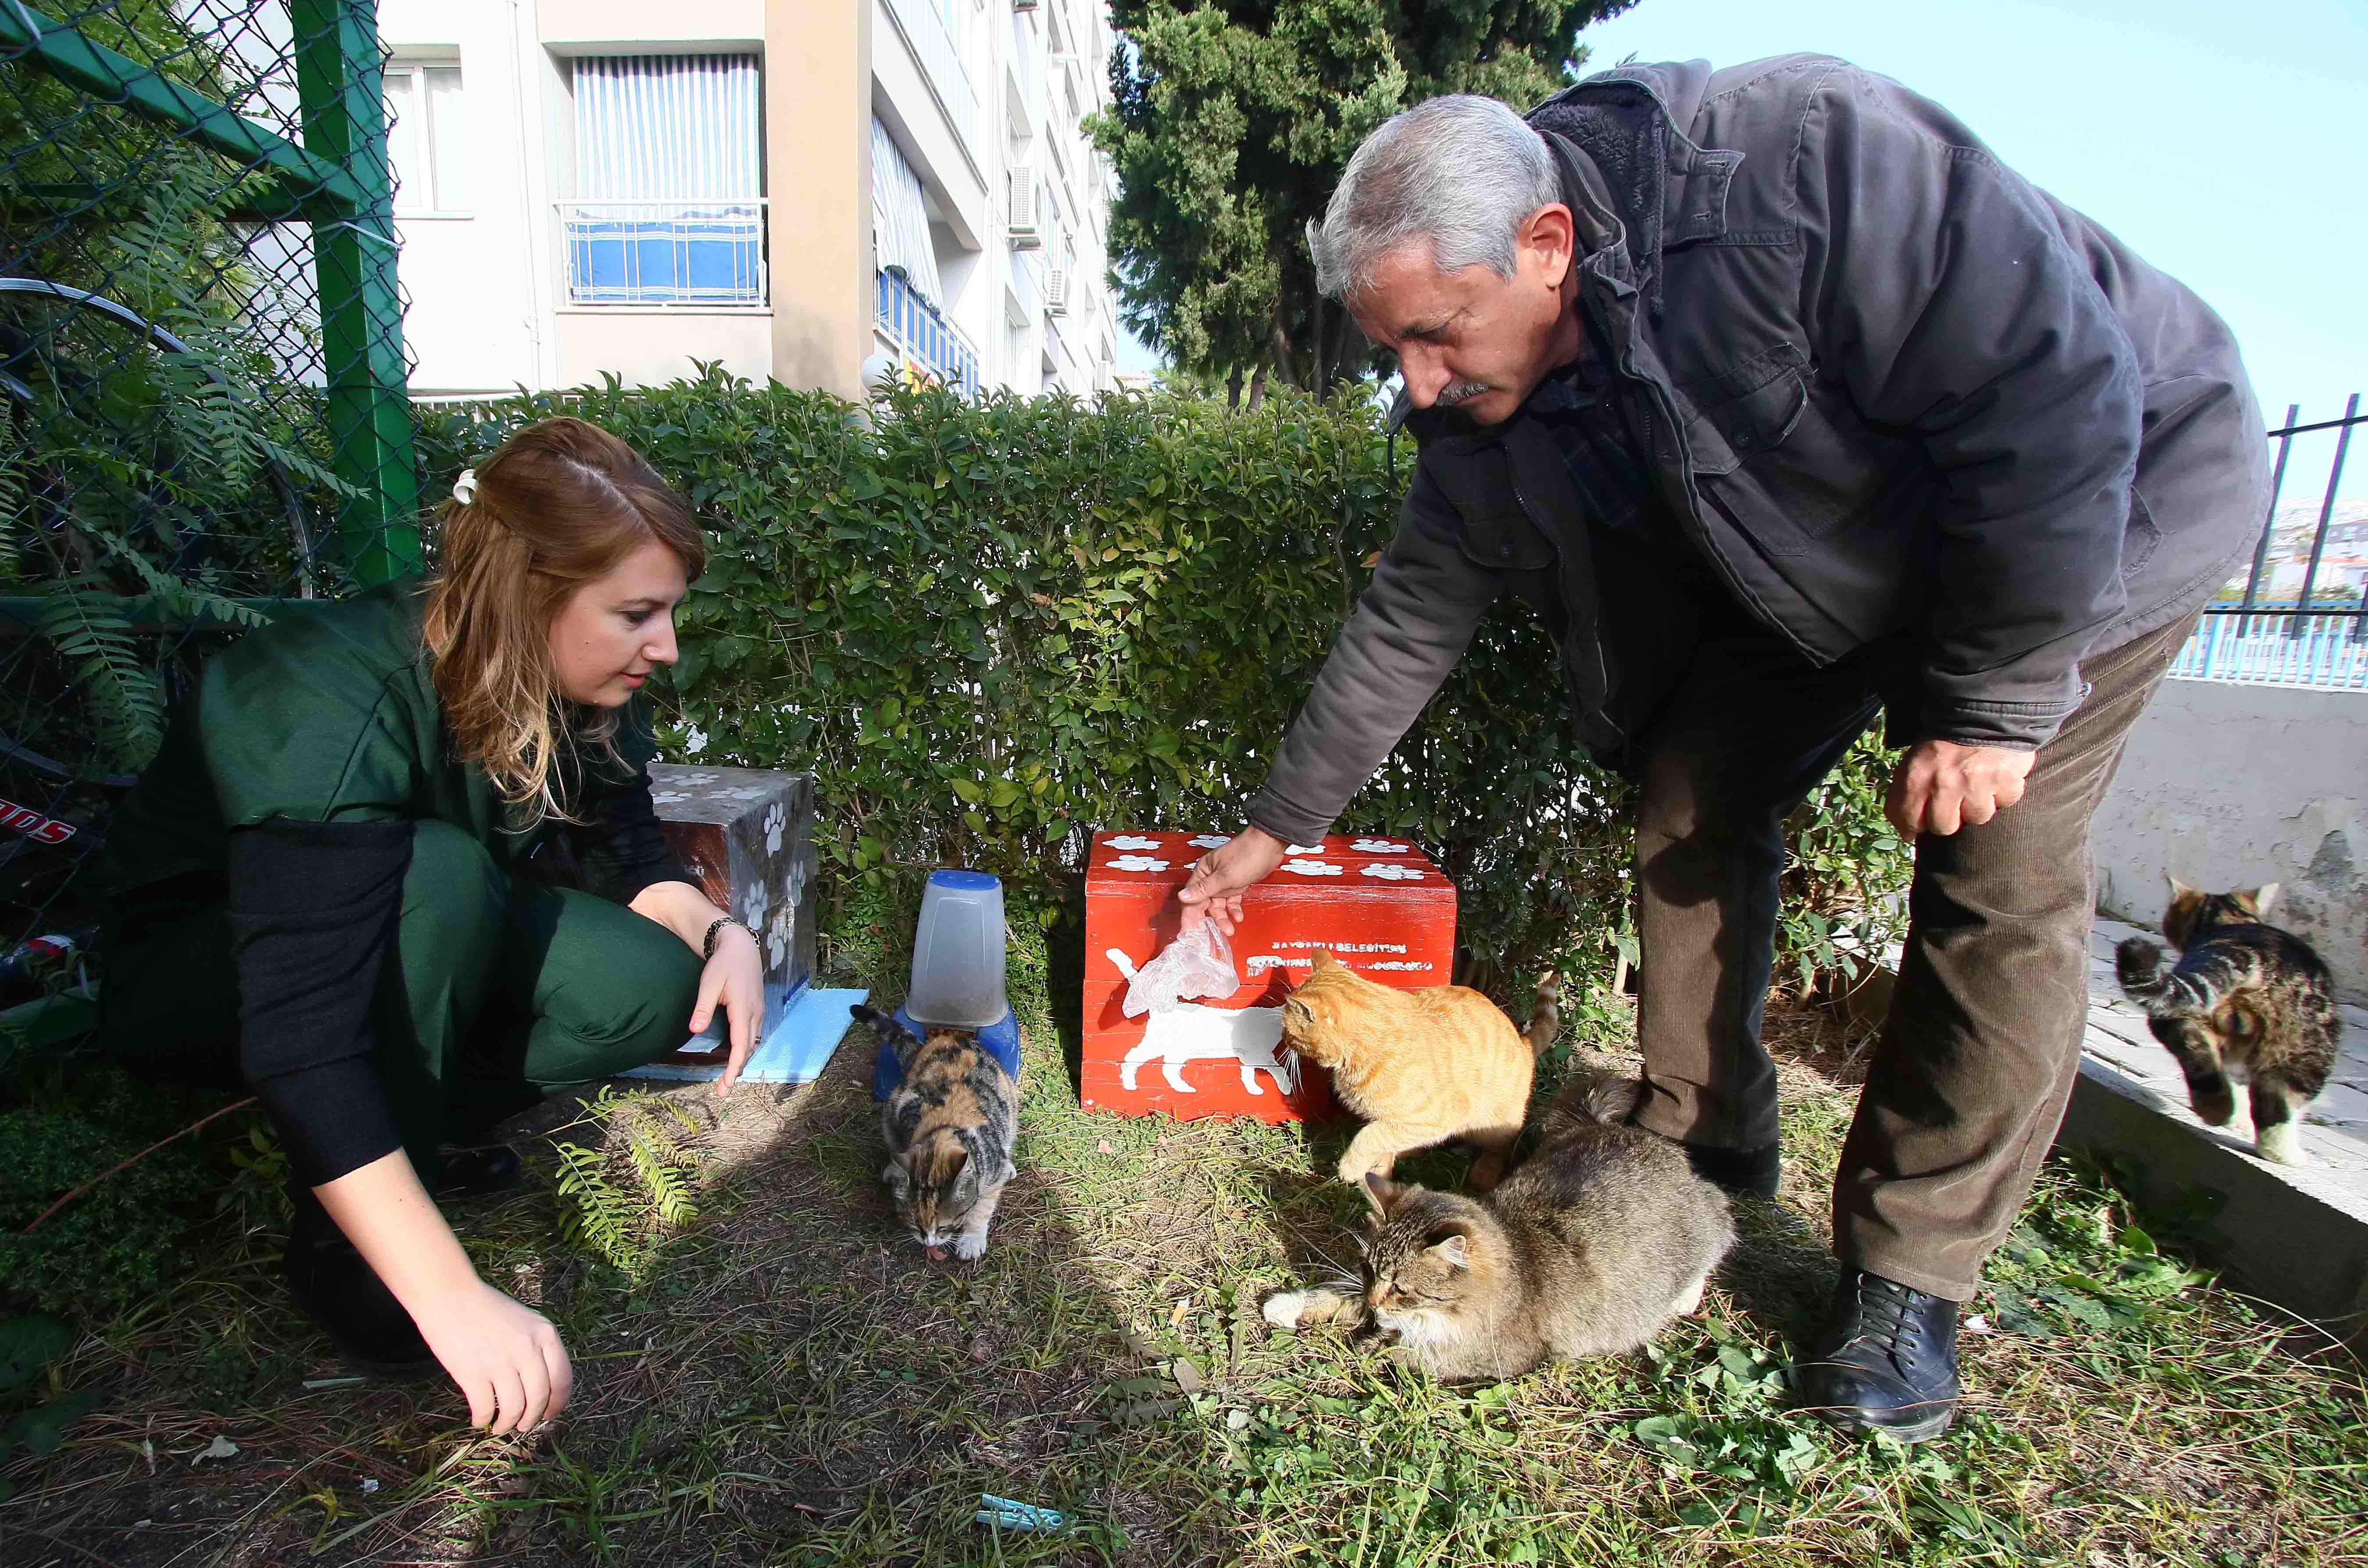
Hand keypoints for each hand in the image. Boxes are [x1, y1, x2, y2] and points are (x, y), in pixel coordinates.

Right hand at [412, 1278, 572, 1434]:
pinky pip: (484, 1408)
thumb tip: (542, 1384)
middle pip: (539, 1398)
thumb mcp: (525, 1321)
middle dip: (533, 1419)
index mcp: (545, 1335)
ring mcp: (500, 1362)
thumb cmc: (486, 1307)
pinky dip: (482, 1420)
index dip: (558, 1403)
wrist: (450, 1296)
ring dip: (508, 1424)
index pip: (562, 1379)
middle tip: (524, 1426)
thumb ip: (537, 1347)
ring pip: (514, 1408)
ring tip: (501, 1427)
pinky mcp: (473, 1373)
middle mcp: (528, 1350)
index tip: (550, 1415)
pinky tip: (479, 1421)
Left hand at [693, 923, 764, 1095]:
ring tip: (727, 1078)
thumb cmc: (723, 964)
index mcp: (744, 1009)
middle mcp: (755, 1013)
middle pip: (748, 1049)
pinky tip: (736, 1054)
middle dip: (736, 1070)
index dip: (734, 1067)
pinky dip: (744, 1048)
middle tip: (721, 1090)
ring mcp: (758, 1011)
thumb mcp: (709, 984)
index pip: (740, 1045)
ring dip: (741, 1060)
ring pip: (752, 1043)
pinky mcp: (757, 1008)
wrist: (741, 946)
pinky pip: (753, 1034)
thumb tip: (694, 1031)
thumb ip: (702, 1008)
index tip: (726, 1085)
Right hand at [1176, 826, 1287, 936]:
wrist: (1269, 845)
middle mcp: (1210, 878)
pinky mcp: (1236, 885)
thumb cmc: (1246, 855)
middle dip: (1208, 919)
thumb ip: (1204, 889)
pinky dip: (1234, 910)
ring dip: (1223, 917)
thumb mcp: (1224, 876)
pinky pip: (1231, 902)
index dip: (1189, 915)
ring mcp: (1223, 882)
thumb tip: (1182, 896)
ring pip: (1218, 905)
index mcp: (1203, 872)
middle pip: (1204, 903)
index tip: (1189, 931)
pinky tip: (1238, 917)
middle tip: (1211, 935)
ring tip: (1229, 929)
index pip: (1191, 897)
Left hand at [1886, 739, 2034, 836]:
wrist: (1981, 710)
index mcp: (1916, 777)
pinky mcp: (2005, 780)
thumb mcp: (1914, 760)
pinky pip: (2006, 801)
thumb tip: (1907, 833)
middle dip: (1949, 818)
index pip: (1908, 820)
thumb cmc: (1944, 740)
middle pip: (1944, 827)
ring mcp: (1976, 783)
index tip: (1921, 824)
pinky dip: (2004, 791)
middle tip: (1955, 800)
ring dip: (1979, 804)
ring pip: (1978, 817)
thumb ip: (1905, 794)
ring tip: (1979, 783)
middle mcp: (1944, 783)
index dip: (1914, 827)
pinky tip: (1998, 775)